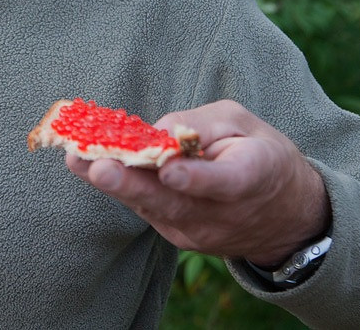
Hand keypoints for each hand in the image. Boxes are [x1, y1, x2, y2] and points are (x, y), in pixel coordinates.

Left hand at [65, 99, 330, 264]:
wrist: (282, 214)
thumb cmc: (257, 152)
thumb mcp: (240, 123)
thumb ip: (198, 125)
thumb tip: (154, 133)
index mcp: (254, 176)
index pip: (225, 182)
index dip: (196, 178)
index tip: (170, 171)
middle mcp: (224, 213)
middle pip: (175, 202)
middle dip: (132, 185)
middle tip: (98, 168)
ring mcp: (200, 232)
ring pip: (152, 207)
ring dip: (115, 186)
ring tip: (77, 160)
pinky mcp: (179, 236)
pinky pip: (147, 209)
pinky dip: (121, 189)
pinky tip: (88, 166)